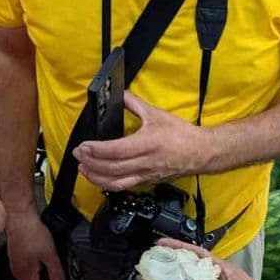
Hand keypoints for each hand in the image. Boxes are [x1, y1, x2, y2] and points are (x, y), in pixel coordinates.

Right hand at [6, 209, 65, 279]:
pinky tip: (42, 264)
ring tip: (51, 271)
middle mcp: (17, 274)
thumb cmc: (33, 234)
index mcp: (25, 275)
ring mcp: (15, 267)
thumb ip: (55, 273)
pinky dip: (35, 275)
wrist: (20, 218)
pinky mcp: (15, 260)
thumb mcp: (50, 254)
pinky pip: (25, 275)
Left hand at [73, 93, 211, 190]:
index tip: (84, 146)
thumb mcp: (156, 114)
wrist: (200, 152)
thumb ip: (135, 104)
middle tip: (78, 156)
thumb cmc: (181, 135)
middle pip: (112, 168)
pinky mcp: (147, 181)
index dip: (97, 150)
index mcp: (147, 144)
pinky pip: (125, 186)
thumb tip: (120, 94)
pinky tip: (100, 178)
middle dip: (91, 163)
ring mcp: (145, 175)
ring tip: (84, 169)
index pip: (116, 150)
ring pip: (116, 182)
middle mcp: (145, 162)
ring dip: (96, 177)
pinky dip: (108, 183)